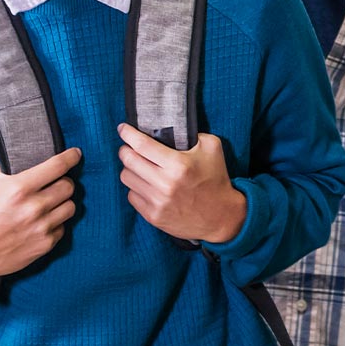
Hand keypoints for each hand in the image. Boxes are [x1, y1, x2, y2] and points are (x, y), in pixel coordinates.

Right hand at [0, 147, 81, 287]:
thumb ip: (8, 167)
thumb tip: (27, 157)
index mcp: (19, 187)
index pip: (58, 166)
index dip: (71, 157)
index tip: (75, 154)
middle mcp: (34, 206)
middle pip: (69, 185)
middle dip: (62, 181)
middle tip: (53, 184)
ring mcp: (42, 226)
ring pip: (71, 206)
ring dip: (62, 202)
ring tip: (48, 203)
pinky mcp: (46, 244)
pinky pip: (63, 226)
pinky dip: (56, 222)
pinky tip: (41, 222)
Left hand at [116, 125, 245, 242]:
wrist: (221, 217)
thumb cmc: (216, 180)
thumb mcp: (212, 149)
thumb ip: (194, 134)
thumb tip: (170, 130)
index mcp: (179, 165)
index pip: (142, 145)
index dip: (128, 134)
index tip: (123, 128)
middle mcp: (165, 183)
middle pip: (129, 160)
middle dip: (125, 149)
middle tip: (127, 147)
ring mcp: (157, 202)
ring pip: (127, 178)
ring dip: (129, 169)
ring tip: (138, 166)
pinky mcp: (153, 216)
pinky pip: (131, 196)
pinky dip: (136, 188)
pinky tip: (146, 184)